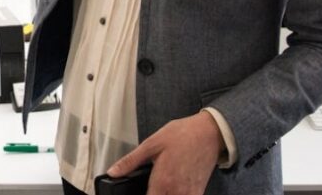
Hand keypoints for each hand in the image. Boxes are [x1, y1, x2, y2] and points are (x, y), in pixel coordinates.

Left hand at [107, 112, 223, 194]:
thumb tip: (112, 172)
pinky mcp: (198, 192)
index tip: (136, 192)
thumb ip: (130, 161)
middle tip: (150, 186)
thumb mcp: (151, 144)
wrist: (209, 133)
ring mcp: (189, 194)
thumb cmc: (181, 135)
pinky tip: (171, 188)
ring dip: (166, 194)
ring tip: (159, 186)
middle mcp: (177, 192)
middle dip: (152, 194)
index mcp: (162, 182)